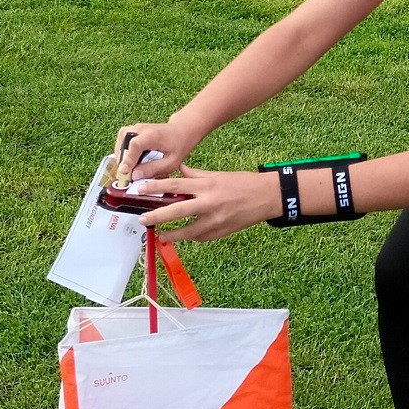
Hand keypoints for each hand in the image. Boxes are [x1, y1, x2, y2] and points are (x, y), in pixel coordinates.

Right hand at [112, 117, 199, 180]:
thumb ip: (153, 169)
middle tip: (127, 176)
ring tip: (131, 169)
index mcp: (153, 135)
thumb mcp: (171, 162)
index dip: (128, 159)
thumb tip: (135, 176)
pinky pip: (120, 144)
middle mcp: (140, 128)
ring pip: (119, 145)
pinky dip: (123, 155)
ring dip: (122, 159)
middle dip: (123, 162)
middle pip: (123, 145)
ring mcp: (133, 128)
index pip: (135, 145)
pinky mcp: (129, 131)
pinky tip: (132, 162)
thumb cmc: (177, 146)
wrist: (180, 131)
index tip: (124, 172)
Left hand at [132, 166, 281, 241]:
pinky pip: (201, 237)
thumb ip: (195, 175)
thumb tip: (178, 171)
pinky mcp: (221, 232)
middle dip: (156, 216)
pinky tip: (186, 235)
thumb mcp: (217, 175)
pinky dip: (193, 236)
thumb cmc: (243, 183)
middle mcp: (208, 203)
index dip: (156, 187)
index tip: (141, 189)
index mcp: (206, 185)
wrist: (267, 197)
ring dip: (171, 234)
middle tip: (142, 219)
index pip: (175, 185)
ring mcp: (215, 220)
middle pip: (176, 211)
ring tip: (161, 235)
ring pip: (187, 231)